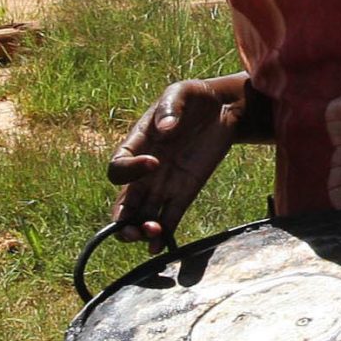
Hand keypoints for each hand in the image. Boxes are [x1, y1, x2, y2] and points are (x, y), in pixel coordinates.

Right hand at [107, 75, 244, 248]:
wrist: (222, 109)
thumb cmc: (195, 97)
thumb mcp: (182, 92)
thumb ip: (171, 106)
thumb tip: (165, 126)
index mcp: (136, 144)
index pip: (118, 167)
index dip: (130, 170)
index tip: (155, 161)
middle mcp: (144, 170)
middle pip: (123, 203)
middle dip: (122, 220)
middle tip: (133, 228)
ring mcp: (164, 184)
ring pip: (142, 215)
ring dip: (141, 230)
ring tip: (152, 233)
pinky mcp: (184, 193)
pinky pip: (168, 218)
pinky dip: (163, 235)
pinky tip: (160, 248)